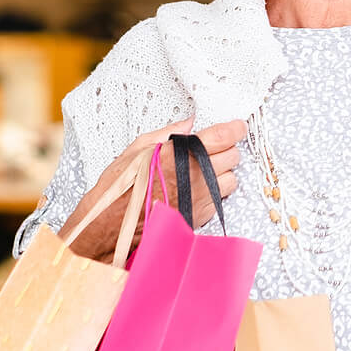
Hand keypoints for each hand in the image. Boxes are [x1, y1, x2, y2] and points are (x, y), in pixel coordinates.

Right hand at [63, 116, 245, 259]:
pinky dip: (215, 194)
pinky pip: (221, 200)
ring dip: (223, 174)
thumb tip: (189, 122)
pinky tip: (197, 191)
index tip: (238, 127)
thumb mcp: (135, 151)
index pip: (222, 136)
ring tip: (205, 173)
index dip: (235, 129)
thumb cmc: (119, 191)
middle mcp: (194, 176)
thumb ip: (166, 133)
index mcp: (178, 154)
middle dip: (227, 151)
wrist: (112, 228)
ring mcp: (200, 198)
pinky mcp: (201, 216)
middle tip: (215, 151)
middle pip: (233, 157)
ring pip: (232, 180)